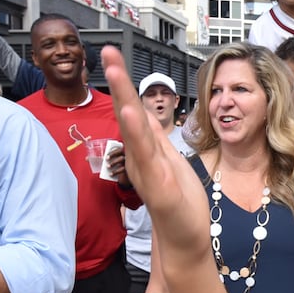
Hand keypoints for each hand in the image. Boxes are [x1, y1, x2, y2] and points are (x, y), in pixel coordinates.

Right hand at [101, 46, 209, 255]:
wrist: (185, 241)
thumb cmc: (179, 204)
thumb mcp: (169, 161)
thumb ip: (153, 137)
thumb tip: (140, 112)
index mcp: (144, 150)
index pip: (133, 109)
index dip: (124, 83)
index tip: (115, 54)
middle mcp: (139, 157)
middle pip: (127, 112)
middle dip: (118, 81)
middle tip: (108, 50)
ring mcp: (146, 170)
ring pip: (132, 129)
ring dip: (123, 99)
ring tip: (113, 71)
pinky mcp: (156, 185)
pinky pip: (145, 155)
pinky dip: (135, 133)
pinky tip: (129, 114)